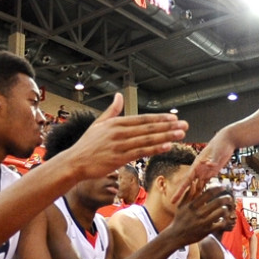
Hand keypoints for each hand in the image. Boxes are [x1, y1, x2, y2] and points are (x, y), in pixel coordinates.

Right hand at [63, 93, 187, 181]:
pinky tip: (166, 146)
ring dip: (166, 136)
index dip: (159, 118)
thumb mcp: (98, 124)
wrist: (74, 162)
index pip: (142, 119)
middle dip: (168, 126)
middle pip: (148, 128)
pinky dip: (154, 149)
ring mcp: (119, 145)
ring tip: (180, 135)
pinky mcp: (119, 158)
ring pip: (147, 139)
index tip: (173, 118)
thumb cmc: (86, 145)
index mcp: (116, 123)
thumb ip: (112, 110)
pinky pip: (141, 152)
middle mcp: (119, 132)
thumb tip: (118, 95)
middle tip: (184, 125)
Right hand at [166, 186, 228, 244]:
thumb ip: (188, 194)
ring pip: (221, 212)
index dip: (217, 189)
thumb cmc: (179, 219)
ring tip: (225, 209)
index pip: (208, 194)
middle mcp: (198, 213)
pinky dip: (223, 220)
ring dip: (225, 209)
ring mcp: (203, 222)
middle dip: (225, 198)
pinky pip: (220, 224)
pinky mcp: (207, 231)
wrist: (176, 236)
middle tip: (229, 197)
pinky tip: (222, 219)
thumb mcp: (181, 206)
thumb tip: (193, 183)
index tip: (222, 187)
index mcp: (192, 205)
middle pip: (217, 202)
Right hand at [171, 132, 233, 202]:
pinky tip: (202, 199)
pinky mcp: (211, 172)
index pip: (186, 181)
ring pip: (197, 187)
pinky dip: (204, 191)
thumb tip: (209, 164)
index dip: (179, 192)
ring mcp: (205, 171)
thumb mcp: (216, 152)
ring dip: (194, 196)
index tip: (173, 201)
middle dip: (183, 197)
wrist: (226, 140)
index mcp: (197, 165)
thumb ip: (212, 159)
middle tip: (178, 209)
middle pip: (189, 186)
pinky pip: (206, 184)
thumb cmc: (220, 144)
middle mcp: (199, 170)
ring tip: (189, 208)